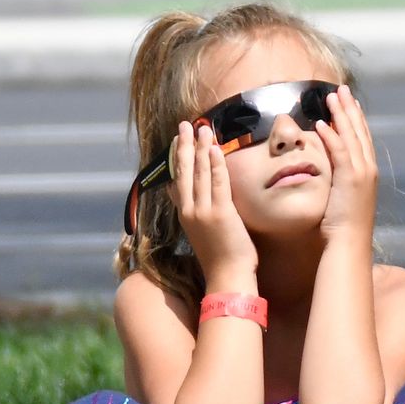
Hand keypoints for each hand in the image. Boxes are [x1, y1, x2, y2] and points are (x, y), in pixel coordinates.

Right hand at [171, 121, 256, 274]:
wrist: (228, 278)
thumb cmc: (220, 259)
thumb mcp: (201, 233)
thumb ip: (193, 213)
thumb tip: (181, 195)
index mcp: (185, 215)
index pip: (177, 180)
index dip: (176, 158)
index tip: (178, 140)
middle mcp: (190, 211)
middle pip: (184, 171)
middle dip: (184, 145)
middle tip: (185, 125)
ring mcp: (203, 212)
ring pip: (199, 172)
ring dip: (200, 147)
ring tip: (202, 128)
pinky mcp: (221, 214)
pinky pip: (218, 182)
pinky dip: (216, 163)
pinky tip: (215, 148)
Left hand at [314, 86, 377, 245]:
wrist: (349, 245)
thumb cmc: (342, 229)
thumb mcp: (342, 200)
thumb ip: (339, 182)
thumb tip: (329, 174)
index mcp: (368, 174)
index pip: (362, 139)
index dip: (356, 118)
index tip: (349, 101)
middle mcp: (368, 170)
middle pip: (359, 131)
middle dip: (350, 108)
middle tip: (342, 89)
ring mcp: (361, 174)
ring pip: (351, 136)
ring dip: (341, 114)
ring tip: (330, 96)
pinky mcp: (350, 180)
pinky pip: (340, 152)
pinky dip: (332, 136)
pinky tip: (322, 123)